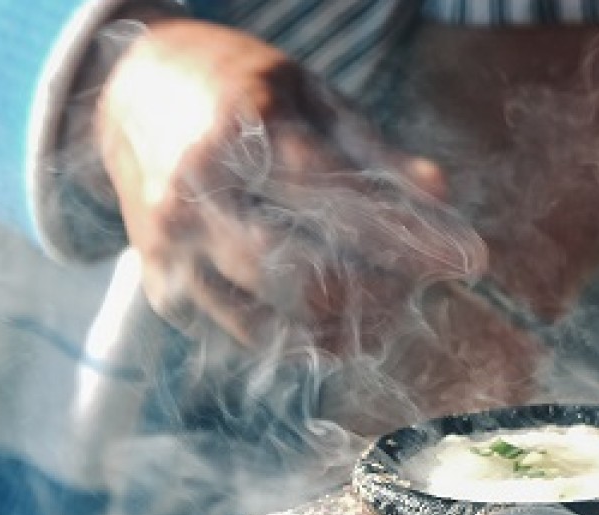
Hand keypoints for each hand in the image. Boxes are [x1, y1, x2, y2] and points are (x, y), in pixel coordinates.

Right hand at [88, 16, 486, 350]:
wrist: (130, 95)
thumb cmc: (242, 93)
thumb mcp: (313, 99)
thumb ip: (375, 156)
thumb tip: (440, 200)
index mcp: (240, 133)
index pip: (340, 203)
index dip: (410, 241)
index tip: (468, 262)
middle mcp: (197, 195)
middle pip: (311, 278)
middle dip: (381, 295)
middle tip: (417, 291)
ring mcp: (174, 250)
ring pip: (281, 321)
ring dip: (349, 328)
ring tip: (384, 312)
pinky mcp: (165, 291)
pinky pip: (249, 337)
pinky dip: (301, 336)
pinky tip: (332, 319)